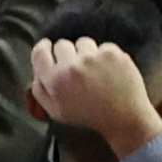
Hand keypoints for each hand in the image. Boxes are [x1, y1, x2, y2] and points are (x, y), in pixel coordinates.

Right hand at [27, 34, 161, 161]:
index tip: (48, 48)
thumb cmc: (89, 117)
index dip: (43, 48)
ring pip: (83, 43)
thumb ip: (40, 90)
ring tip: (95, 71)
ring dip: (86, 53)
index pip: (39, 52)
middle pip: (61, 44)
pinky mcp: (111, 53)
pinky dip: (105, 56)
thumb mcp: (56, 112)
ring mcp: (93, 57)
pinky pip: (102, 46)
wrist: (124, 119)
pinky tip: (109, 72)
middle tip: (77, 69)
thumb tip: (37, 70)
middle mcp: (71, 66)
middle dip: (67, 54)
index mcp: (55, 81)